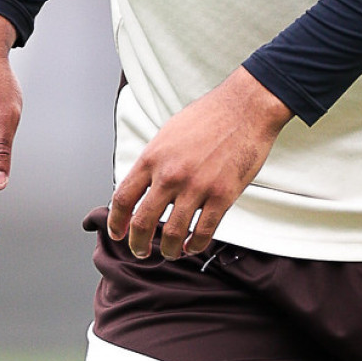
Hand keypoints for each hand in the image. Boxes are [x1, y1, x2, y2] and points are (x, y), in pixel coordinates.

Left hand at [107, 68, 291, 260]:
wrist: (245, 108)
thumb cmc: (208, 117)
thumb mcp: (168, 134)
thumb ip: (154, 161)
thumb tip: (143, 185)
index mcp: (152, 157)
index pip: (123, 197)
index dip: (116, 221)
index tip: (118, 233)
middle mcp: (170, 174)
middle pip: (142, 221)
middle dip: (138, 244)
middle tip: (140, 252)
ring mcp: (196, 186)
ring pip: (172, 232)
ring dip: (168, 249)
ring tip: (170, 252)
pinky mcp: (222, 195)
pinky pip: (203, 231)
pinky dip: (195, 245)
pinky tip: (192, 246)